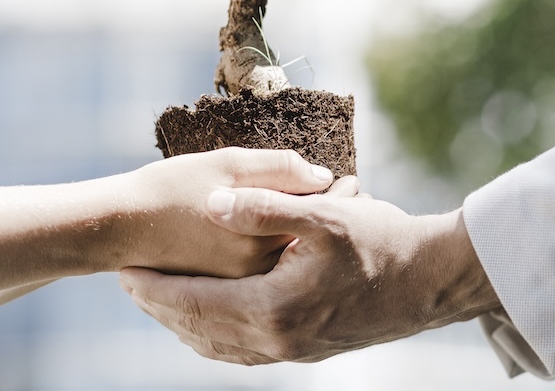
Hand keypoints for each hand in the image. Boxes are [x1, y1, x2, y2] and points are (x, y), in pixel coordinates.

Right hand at [102, 147, 334, 278]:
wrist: (117, 227)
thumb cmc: (169, 189)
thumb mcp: (226, 163)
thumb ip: (277, 169)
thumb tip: (321, 175)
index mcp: (261, 241)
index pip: (318, 218)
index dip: (340, 199)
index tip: (353, 184)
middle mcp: (256, 273)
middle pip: (310, 247)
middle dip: (334, 221)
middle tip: (351, 195)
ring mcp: (241, 288)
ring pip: (293, 266)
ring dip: (311, 245)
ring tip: (325, 216)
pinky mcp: (226, 293)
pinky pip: (270, 280)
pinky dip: (284, 263)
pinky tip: (286, 244)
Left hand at [119, 187, 501, 363]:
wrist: (431, 282)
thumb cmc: (383, 242)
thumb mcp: (326, 214)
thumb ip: (265, 207)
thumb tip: (212, 204)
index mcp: (273, 308)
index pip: (194, 303)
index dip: (155, 288)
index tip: (123, 271)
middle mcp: (276, 340)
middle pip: (198, 329)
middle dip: (161, 306)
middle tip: (130, 284)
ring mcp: (292, 351)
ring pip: (218, 345)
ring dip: (185, 323)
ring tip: (160, 299)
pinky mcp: (306, 350)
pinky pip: (243, 351)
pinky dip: (215, 335)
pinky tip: (213, 318)